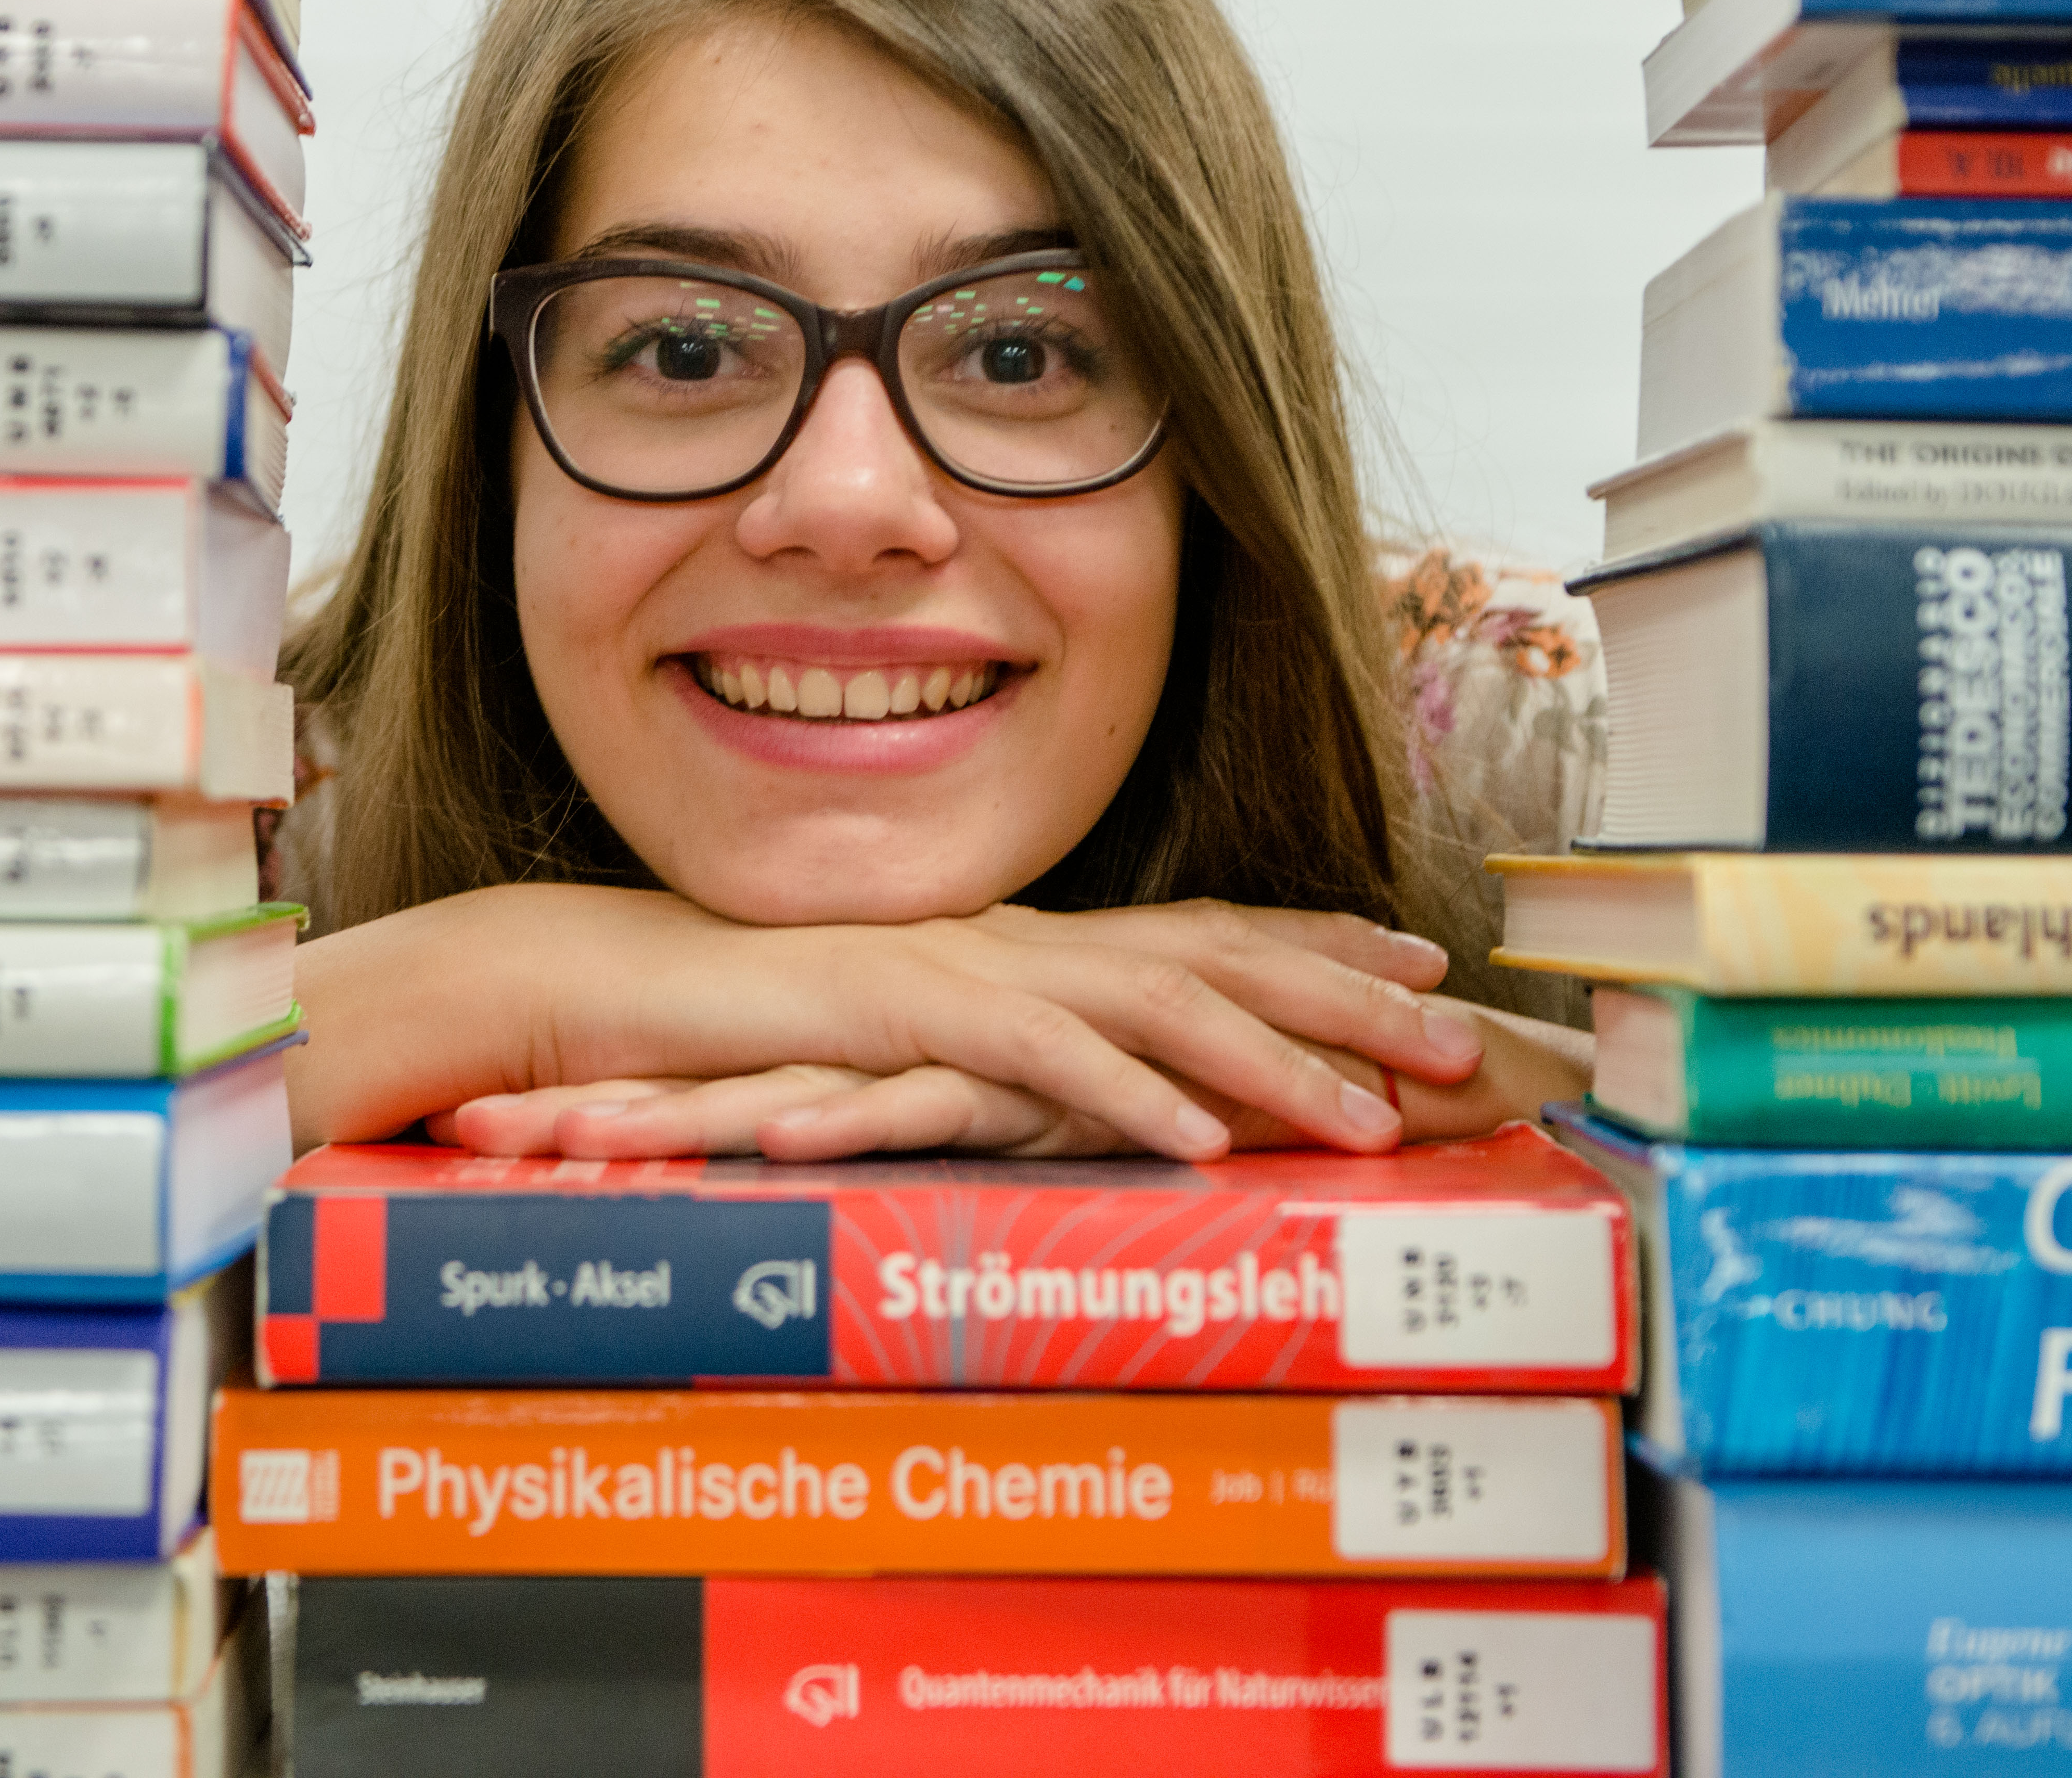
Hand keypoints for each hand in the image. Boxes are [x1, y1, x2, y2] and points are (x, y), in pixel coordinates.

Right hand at [442, 994, 1589, 1161]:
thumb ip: (986, 1053)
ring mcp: (967, 966)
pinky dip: (1132, 1097)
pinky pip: (1045, 1060)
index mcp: (1019, 939)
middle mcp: (1013, 937)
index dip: (1316, 938)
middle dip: (1348, 997)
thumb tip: (1071, 1097)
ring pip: (1159, 1003)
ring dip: (1275, 1060)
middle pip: (1216, 956)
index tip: (1422, 960)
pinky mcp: (910, 1011)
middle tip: (1464, 1040)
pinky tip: (1205, 1143)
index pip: (1198, 928)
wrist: (607, 990)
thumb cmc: (743, 1023)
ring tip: (1376, 1116)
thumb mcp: (896, 1038)